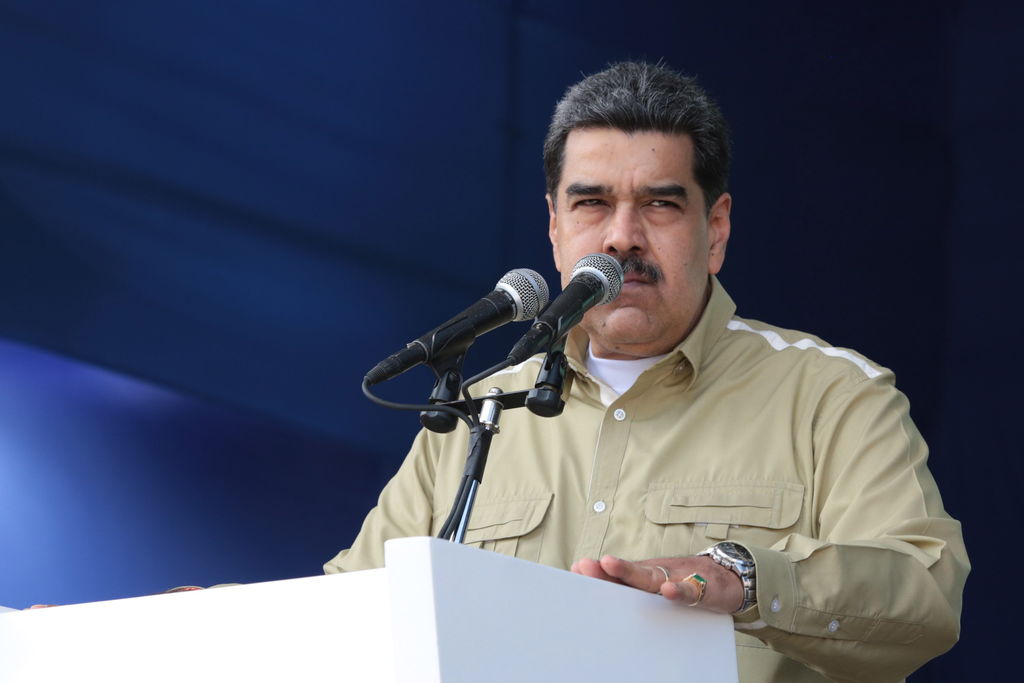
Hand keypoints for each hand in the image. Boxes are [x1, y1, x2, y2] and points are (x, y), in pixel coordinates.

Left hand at [569, 554, 743, 612]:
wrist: (726, 576)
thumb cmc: (684, 580)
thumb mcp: (656, 583)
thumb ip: (630, 586)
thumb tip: (595, 579)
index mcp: (644, 577)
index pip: (617, 577)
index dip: (597, 573)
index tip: (576, 568)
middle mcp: (657, 575)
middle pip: (628, 573)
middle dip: (606, 570)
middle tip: (584, 565)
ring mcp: (677, 579)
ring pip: (651, 578)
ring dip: (630, 572)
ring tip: (610, 564)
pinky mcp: (700, 589)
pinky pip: (689, 590)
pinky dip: (679, 590)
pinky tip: (668, 591)